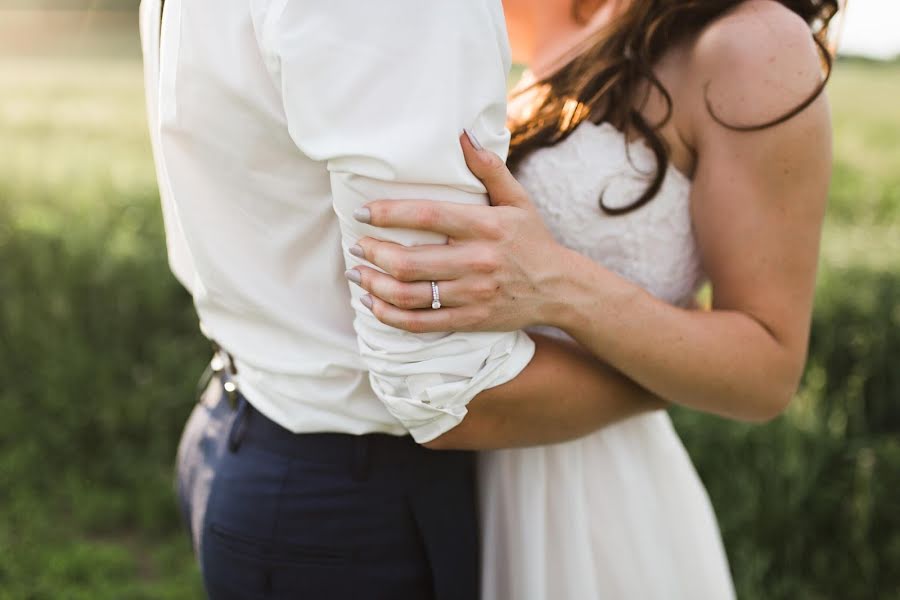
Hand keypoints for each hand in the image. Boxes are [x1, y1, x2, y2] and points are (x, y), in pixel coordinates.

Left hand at [346, 132, 568, 332]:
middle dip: (374, 253)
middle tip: (357, 246)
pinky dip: (391, 315)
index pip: (428, 215)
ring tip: (358, 274)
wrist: (560, 288)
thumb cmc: (532, 239)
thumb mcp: (518, 200)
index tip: (363, 213)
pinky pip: (422, 323)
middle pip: (410, 261)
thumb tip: (461, 135)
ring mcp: (473, 294)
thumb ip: (489, 168)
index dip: (390, 213)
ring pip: (411, 295)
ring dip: (375, 285)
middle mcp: (477, 261)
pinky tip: (373, 304)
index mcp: (486, 226)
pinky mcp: (471, 320)